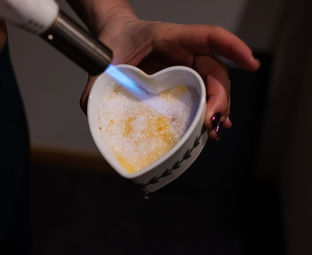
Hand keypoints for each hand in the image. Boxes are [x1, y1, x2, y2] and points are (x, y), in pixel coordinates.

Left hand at [80, 18, 259, 139]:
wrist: (114, 42)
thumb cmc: (113, 44)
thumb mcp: (103, 61)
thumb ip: (95, 83)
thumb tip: (90, 108)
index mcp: (171, 38)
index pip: (209, 37)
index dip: (233, 47)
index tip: (251, 63)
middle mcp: (185, 53)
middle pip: (216, 72)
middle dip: (220, 98)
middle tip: (214, 121)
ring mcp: (186, 68)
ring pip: (212, 88)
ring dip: (218, 110)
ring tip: (216, 130)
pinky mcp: (182, 82)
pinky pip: (202, 95)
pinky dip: (209, 112)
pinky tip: (211, 128)